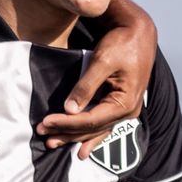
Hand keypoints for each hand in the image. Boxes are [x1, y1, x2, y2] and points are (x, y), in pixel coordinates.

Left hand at [36, 3, 155, 157]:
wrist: (139, 32)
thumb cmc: (122, 43)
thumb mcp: (103, 61)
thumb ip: (86, 86)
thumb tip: (70, 109)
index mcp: (125, 103)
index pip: (90, 120)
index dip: (66, 123)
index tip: (45, 122)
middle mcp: (128, 111)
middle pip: (92, 128)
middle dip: (66, 133)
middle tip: (42, 136)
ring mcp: (125, 110)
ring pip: (96, 129)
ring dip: (74, 136)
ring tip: (53, 142)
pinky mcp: (120, 104)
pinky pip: (103, 125)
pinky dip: (90, 136)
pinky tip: (81, 149)